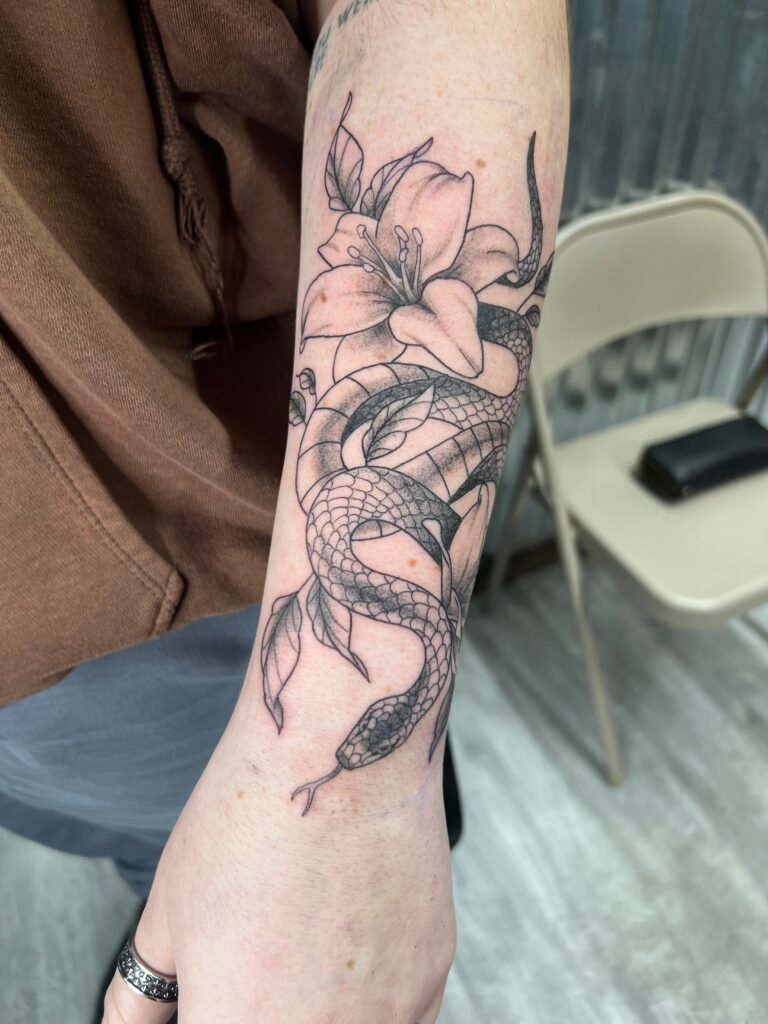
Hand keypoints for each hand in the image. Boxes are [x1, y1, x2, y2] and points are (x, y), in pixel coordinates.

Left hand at [101, 705, 455, 1023]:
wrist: (333, 751)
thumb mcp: (167, 910)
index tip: (218, 993)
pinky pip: (405, 1020)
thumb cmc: (248, 818)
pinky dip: (374, 1004)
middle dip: (269, 1009)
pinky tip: (351, 952)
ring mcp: (384, 1013)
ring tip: (305, 954)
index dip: (214, 1011)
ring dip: (323, 1013)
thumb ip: (138, 996)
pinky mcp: (430, 975)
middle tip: (261, 964)